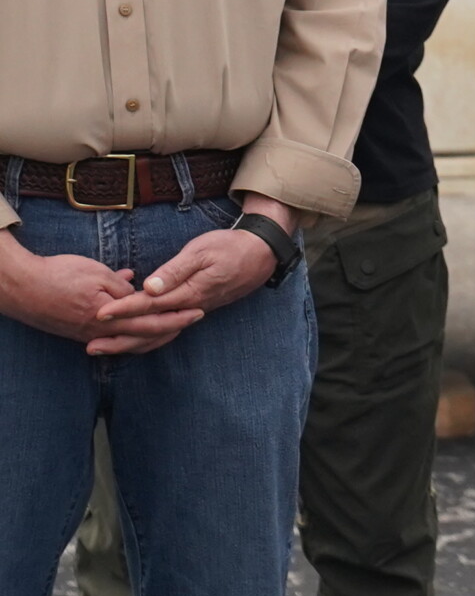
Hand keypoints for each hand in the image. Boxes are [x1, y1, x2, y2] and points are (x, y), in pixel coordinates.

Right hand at [0, 233, 202, 354]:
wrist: (22, 287)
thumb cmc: (59, 275)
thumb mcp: (95, 273)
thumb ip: (120, 285)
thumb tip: (140, 288)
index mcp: (108, 316)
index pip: (150, 320)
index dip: (175, 316)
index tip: (196, 310)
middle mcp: (100, 331)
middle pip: (143, 335)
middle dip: (171, 328)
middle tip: (194, 320)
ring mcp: (88, 334)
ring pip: (128, 341)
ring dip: (152, 335)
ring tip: (172, 327)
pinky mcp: (78, 333)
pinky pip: (112, 339)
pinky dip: (130, 335)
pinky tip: (140, 329)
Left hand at [97, 190, 298, 335]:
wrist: (261, 253)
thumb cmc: (230, 247)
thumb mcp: (202, 251)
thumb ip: (175, 270)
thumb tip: (150, 287)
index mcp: (189, 292)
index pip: (149, 305)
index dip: (123, 309)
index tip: (98, 313)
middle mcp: (190, 308)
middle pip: (151, 328)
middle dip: (120, 337)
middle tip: (91, 346)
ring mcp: (194, 311)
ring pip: (159, 334)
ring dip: (131, 342)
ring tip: (106, 348)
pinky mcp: (196, 309)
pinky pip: (168, 329)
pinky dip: (149, 337)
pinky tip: (136, 337)